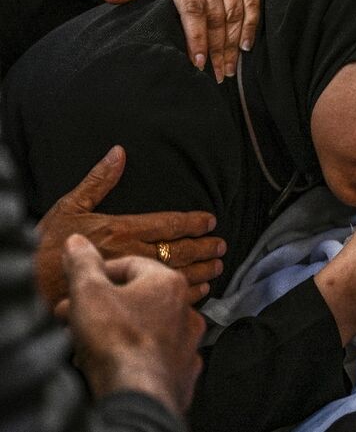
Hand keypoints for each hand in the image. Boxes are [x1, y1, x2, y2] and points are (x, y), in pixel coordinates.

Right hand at [35, 146, 225, 305]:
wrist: (29, 291)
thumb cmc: (45, 248)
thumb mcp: (68, 207)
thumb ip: (98, 180)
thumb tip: (118, 153)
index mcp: (124, 230)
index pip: (170, 224)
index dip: (194, 223)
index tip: (210, 222)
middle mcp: (135, 256)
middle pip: (182, 251)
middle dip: (205, 248)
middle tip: (221, 246)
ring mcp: (135, 284)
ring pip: (181, 277)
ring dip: (203, 271)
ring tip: (217, 267)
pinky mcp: (132, 307)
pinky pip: (168, 303)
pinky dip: (191, 295)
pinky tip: (202, 292)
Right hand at [55, 235, 204, 416]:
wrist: (138, 394)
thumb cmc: (117, 340)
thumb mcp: (89, 292)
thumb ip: (83, 263)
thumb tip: (78, 242)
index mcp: (169, 283)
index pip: (130, 264)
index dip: (97, 274)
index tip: (76, 286)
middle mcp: (187, 309)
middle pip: (137, 298)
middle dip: (101, 305)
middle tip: (72, 316)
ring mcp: (188, 342)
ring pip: (146, 327)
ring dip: (115, 330)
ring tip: (84, 342)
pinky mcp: (183, 369)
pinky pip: (154, 355)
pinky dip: (133, 355)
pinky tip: (111, 362)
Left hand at [101, 0, 259, 82]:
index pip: (192, 8)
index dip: (196, 37)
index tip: (198, 61)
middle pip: (215, 16)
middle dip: (216, 49)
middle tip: (215, 75)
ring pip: (234, 13)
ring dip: (232, 45)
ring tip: (228, 69)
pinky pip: (253, 3)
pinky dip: (251, 27)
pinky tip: (245, 47)